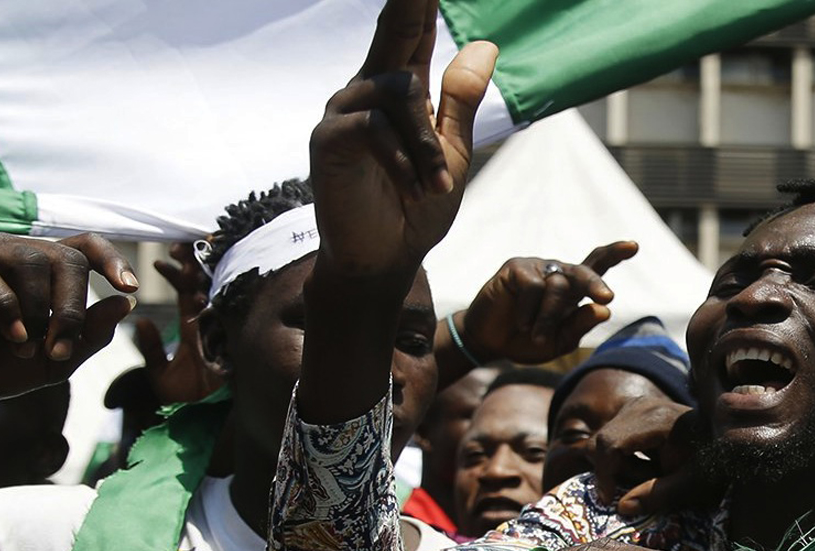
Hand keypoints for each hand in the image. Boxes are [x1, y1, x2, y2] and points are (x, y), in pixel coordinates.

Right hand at [0, 233, 137, 404]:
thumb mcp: (54, 360)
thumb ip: (90, 335)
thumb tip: (126, 303)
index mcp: (44, 270)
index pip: (86, 247)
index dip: (112, 260)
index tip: (130, 287)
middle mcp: (14, 254)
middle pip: (65, 257)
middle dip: (72, 308)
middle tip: (61, 350)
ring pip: (30, 260)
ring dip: (38, 310)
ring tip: (26, 348)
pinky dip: (6, 307)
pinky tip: (12, 337)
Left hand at [133, 242, 221, 403]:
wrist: (205, 416)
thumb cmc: (186, 396)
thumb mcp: (160, 373)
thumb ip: (150, 349)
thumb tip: (141, 321)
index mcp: (192, 325)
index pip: (184, 291)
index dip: (173, 274)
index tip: (158, 262)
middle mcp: (208, 322)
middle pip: (202, 283)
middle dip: (191, 263)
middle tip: (177, 247)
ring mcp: (221, 326)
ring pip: (213, 290)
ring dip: (201, 272)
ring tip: (185, 255)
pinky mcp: (229, 336)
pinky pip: (224, 309)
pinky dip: (213, 295)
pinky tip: (199, 286)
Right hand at [309, 0, 496, 277]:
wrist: (385, 260)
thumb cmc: (415, 209)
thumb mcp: (451, 153)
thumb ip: (460, 101)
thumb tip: (485, 44)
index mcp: (399, 89)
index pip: (414, 30)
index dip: (419, 1)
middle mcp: (367, 89)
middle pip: (394, 29)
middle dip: (409, 1)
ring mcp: (344, 110)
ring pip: (400, 94)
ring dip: (427, 147)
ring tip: (435, 188)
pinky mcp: (328, 139)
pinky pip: (376, 127)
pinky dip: (405, 160)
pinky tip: (415, 188)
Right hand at [459, 243, 638, 364]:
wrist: (489, 342)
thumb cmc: (526, 341)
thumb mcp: (558, 341)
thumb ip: (579, 326)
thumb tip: (604, 310)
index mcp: (573, 289)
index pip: (597, 265)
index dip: (615, 254)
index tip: (634, 246)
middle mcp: (558, 273)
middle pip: (584, 273)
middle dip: (596, 284)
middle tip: (606, 298)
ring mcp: (537, 267)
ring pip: (557, 287)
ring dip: (548, 317)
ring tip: (534, 334)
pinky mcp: (516, 268)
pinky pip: (533, 287)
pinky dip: (529, 310)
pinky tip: (521, 322)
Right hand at [587, 397, 716, 516]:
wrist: (730, 439)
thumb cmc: (717, 461)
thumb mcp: (693, 484)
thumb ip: (659, 496)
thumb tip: (621, 507)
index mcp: (657, 418)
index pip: (610, 443)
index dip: (604, 472)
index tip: (608, 499)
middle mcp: (642, 405)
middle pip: (603, 440)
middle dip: (616, 470)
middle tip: (645, 484)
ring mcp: (638, 405)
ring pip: (604, 438)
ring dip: (621, 464)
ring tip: (652, 473)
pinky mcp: (636, 410)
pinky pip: (612, 434)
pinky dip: (623, 456)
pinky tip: (649, 463)